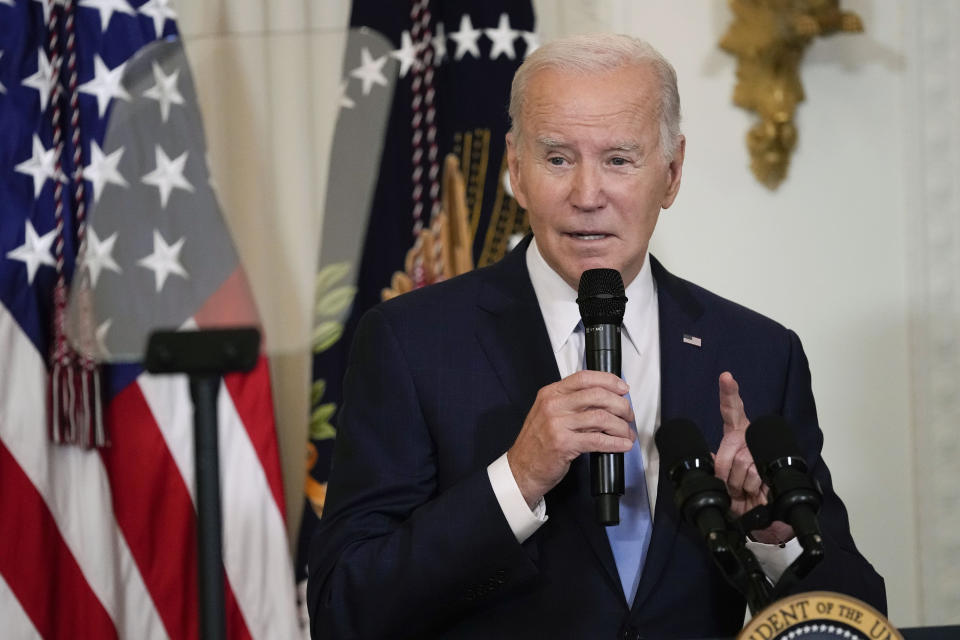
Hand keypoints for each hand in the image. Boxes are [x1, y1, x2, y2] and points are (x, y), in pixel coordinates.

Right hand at [507, 371, 635, 508]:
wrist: (522, 469)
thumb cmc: (537, 443)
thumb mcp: (549, 414)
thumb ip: (572, 404)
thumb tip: (605, 401)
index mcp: (550, 393)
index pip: (584, 377)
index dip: (609, 380)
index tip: (622, 388)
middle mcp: (553, 405)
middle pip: (597, 395)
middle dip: (620, 405)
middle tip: (628, 414)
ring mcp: (557, 424)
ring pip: (601, 417)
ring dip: (621, 426)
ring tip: (626, 433)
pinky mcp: (564, 444)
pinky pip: (598, 440)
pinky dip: (615, 442)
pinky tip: (622, 445)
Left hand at [714, 372, 793, 543]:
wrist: (763, 508)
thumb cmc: (739, 486)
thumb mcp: (721, 476)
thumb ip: (716, 467)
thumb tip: (714, 464)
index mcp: (736, 432)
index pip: (731, 409)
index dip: (729, 392)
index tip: (727, 377)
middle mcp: (750, 437)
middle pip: (729, 455)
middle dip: (725, 476)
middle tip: (729, 484)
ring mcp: (764, 450)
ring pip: (743, 468)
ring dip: (740, 486)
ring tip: (744, 488)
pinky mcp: (775, 466)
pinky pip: (757, 478)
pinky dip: (753, 491)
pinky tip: (757, 492)